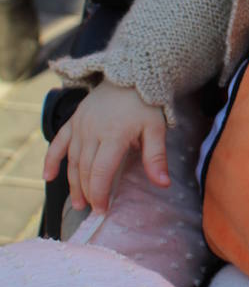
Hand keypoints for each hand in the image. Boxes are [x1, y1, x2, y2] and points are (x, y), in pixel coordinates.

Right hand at [43, 79, 168, 213]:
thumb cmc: (146, 105)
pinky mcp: (73, 120)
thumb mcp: (156, 129)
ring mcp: (80, 125)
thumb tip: (163, 184)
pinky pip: (58, 142)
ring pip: (72, 160)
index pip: (101, 172)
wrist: (130, 75)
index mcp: (113, 135)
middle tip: (92, 210)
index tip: (102, 210)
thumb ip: (156, 157)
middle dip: (87, 192)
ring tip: (77, 203)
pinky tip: (47, 176)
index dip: (99, 193)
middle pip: (85, 169)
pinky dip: (51, 159)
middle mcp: (92, 131)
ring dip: (72, 183)